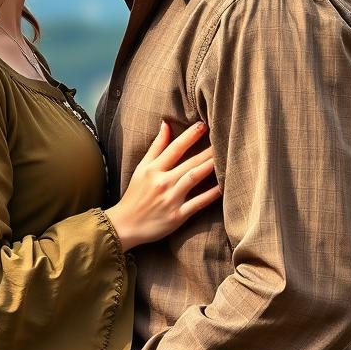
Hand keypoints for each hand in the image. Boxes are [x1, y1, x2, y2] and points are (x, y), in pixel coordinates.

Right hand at [104, 119, 221, 250]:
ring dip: (209, 167)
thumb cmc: (135, 194)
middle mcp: (162, 182)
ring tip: (224, 157)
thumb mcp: (142, 168)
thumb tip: (166, 124)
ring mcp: (170, 199)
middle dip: (207, 151)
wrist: (125, 225)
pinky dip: (210, 195)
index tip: (203, 124)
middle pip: (189, 162)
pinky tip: (222, 186)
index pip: (174, 148)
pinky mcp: (177, 216)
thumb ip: (156, 147)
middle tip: (223, 139)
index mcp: (153, 169)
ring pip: (193, 178)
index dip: (190, 135)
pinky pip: (197, 203)